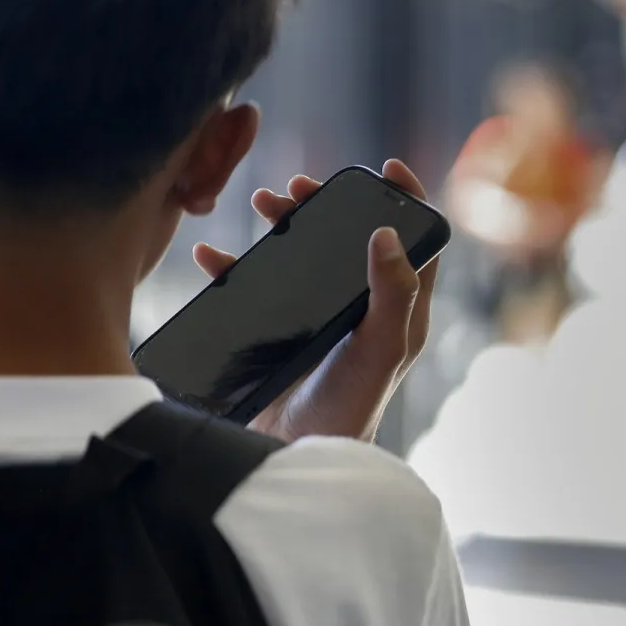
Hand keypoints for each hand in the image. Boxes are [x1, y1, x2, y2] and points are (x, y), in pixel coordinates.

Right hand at [192, 160, 439, 442]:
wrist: (295, 457)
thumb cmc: (350, 407)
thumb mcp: (381, 347)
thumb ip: (393, 293)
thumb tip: (386, 233)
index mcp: (397, 309)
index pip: (414, 243)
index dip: (405, 201)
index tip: (385, 168)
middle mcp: (361, 310)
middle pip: (348, 239)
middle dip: (326, 206)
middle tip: (298, 188)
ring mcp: (319, 321)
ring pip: (302, 256)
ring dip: (283, 225)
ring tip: (261, 203)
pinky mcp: (278, 334)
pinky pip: (253, 289)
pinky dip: (232, 267)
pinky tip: (212, 256)